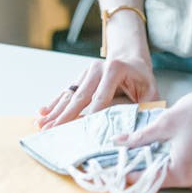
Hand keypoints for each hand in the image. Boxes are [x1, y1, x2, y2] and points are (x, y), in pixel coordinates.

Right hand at [36, 52, 158, 129]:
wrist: (132, 60)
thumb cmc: (143, 81)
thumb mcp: (150, 93)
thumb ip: (144, 109)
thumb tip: (136, 131)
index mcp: (115, 69)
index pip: (101, 97)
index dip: (90, 116)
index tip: (80, 133)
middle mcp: (97, 68)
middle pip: (79, 96)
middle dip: (65, 116)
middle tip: (52, 132)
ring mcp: (87, 71)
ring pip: (69, 94)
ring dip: (55, 111)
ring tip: (41, 126)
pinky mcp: (80, 76)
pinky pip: (66, 92)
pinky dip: (54, 104)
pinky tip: (42, 113)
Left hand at [114, 71, 191, 191]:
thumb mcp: (166, 121)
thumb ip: (140, 137)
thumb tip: (118, 142)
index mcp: (183, 172)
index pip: (146, 179)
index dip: (127, 174)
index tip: (110, 169)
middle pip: (159, 179)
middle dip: (141, 166)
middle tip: (122, 153)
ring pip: (170, 173)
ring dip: (155, 161)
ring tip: (139, 146)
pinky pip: (183, 169)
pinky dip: (170, 159)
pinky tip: (161, 144)